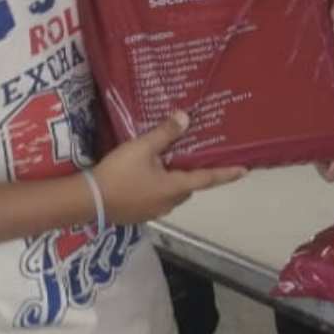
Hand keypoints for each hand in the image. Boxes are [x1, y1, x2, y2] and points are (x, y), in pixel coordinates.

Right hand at [95, 111, 245, 224]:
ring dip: (171, 182)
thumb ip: (164, 133)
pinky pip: (155, 199)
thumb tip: (186, 118)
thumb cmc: (119, 173)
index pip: (207, 178)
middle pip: (187, 187)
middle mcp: (169, 203)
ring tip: (162, 165)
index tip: (244, 171)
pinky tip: (141, 179)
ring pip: (170, 194)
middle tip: (189, 158)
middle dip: (191, 174)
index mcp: (176, 187)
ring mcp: (153, 211)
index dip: (226, 173)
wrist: (90, 201)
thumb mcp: (142, 148)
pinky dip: (155, 189)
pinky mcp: (138, 215)